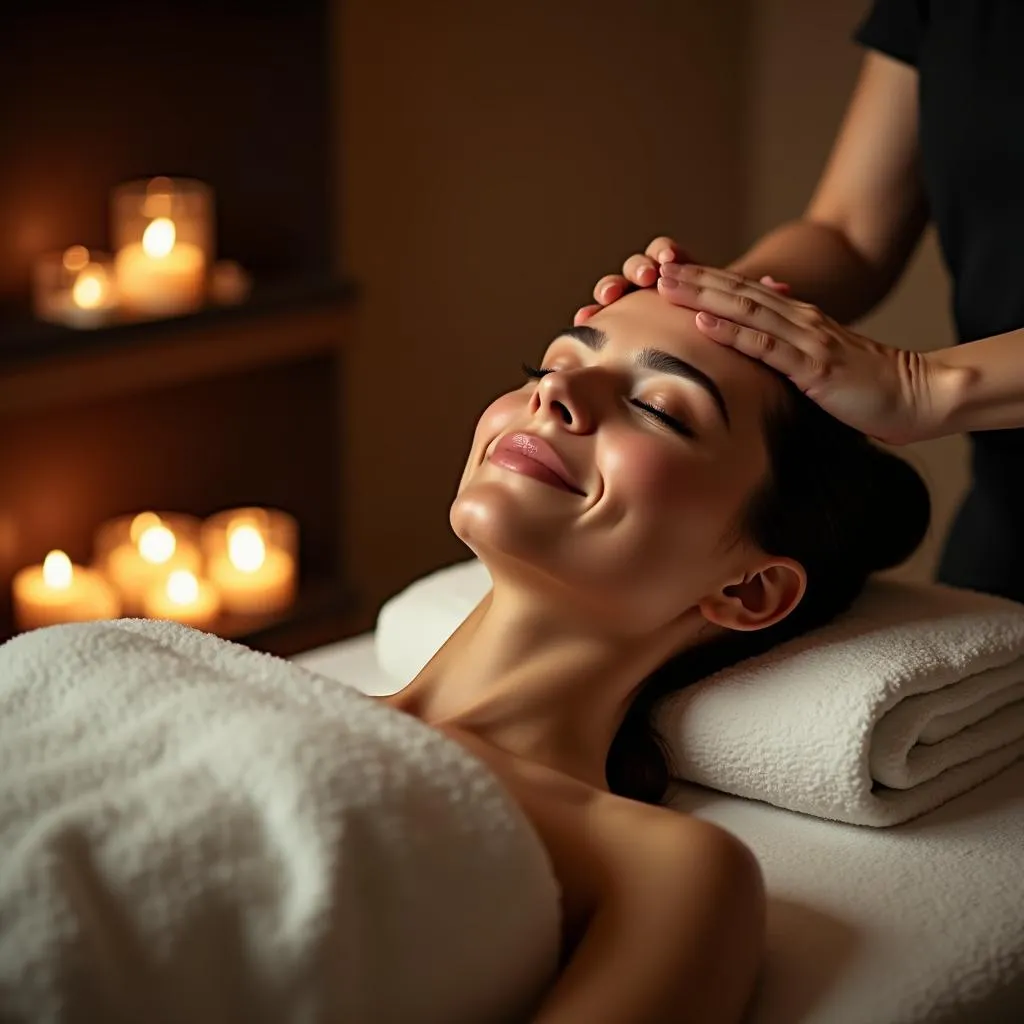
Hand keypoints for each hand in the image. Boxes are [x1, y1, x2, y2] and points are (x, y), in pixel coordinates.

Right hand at [574, 236, 789, 325]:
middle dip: (638, 267)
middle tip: (644, 277)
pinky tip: (584, 320)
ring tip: (608, 296)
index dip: (665, 254)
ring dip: (612, 285)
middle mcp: (653, 282)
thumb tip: (780, 287)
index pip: (668, 254)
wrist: (711, 343)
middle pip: (638, 264)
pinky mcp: (619, 322)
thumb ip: (758, 299)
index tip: (670, 260)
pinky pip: (601, 316)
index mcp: (682, 273)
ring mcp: (633, 301)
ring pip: (616, 285)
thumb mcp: (746, 314)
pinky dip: (591, 314)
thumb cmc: (730, 329)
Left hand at [658, 263, 938, 444]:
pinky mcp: (813, 366)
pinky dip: (732, 333)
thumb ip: (790, 350)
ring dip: (702, 297)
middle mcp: (799, 319)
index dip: (705, 281)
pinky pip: (766, 346)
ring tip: (666, 286)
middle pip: (737, 292)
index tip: (668, 274)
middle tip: (653, 269)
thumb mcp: (821, 361)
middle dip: (693, 280)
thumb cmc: (867, 385)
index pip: (744, 294)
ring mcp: (806, 339)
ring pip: (744, 311)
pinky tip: (704, 324)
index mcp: (799, 319)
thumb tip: (758, 347)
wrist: (916, 394)